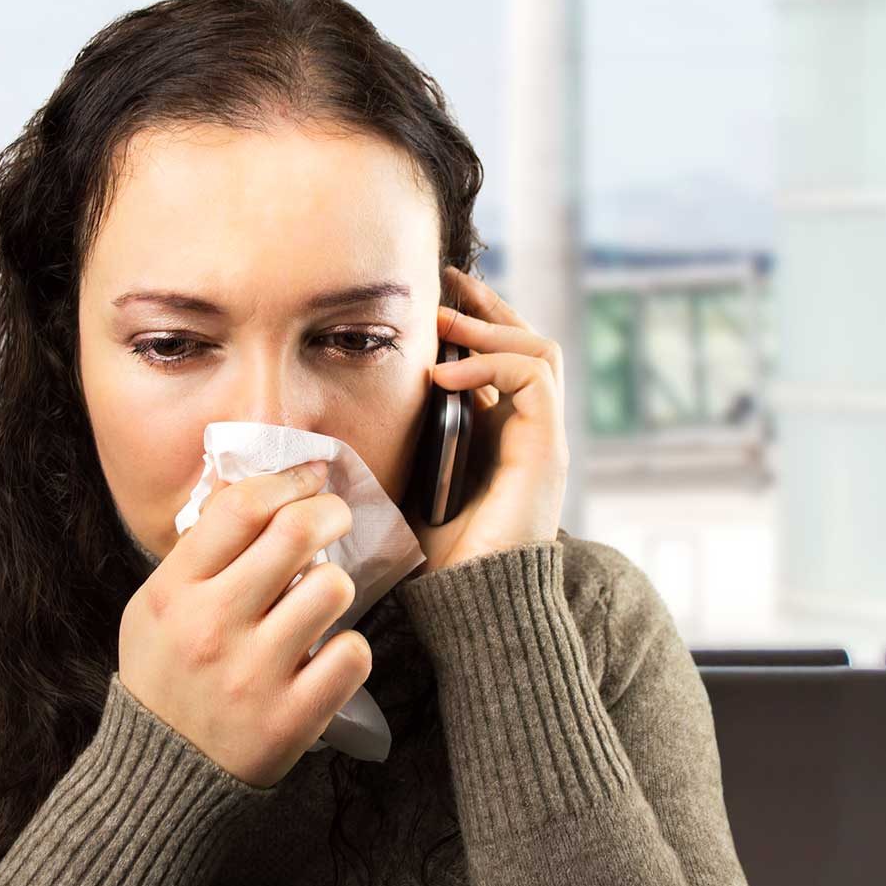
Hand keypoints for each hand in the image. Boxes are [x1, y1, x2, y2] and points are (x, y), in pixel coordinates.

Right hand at [117, 461, 372, 788]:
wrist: (164, 771)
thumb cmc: (165, 674)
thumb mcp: (156, 605)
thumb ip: (199, 554)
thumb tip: (260, 492)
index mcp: (174, 591)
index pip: (239, 508)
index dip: (286, 479)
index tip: (309, 476)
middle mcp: (213, 626)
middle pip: (295, 533)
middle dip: (329, 513)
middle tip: (334, 517)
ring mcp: (254, 674)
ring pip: (332, 588)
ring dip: (335, 585)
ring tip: (320, 598)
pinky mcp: (292, 718)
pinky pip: (353, 654)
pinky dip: (349, 647)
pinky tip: (327, 652)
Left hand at [413, 265, 569, 574]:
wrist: (474, 603)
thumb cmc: (435, 556)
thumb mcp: (407, 482)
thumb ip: (396, 444)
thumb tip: (338, 414)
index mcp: (499, 435)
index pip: (500, 358)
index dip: (473, 322)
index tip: (434, 296)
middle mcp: (529, 431)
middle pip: (527, 342)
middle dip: (488, 307)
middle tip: (448, 282)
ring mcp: (543, 439)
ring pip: (538, 351)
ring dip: (490, 328)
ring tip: (444, 324)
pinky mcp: (547, 450)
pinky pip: (533, 379)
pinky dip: (491, 363)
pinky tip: (446, 374)